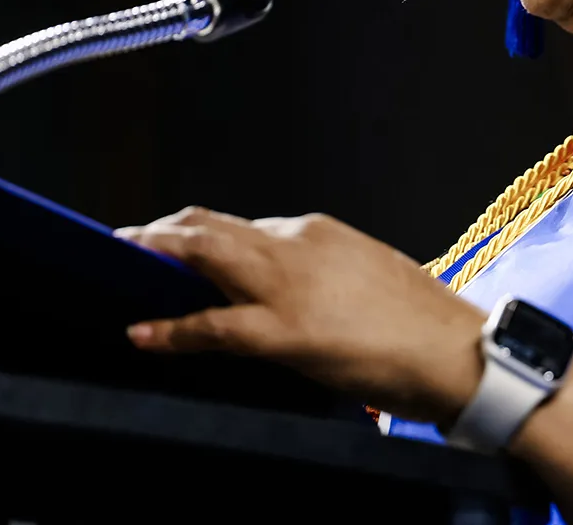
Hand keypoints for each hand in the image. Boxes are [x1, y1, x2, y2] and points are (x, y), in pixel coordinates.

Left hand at [115, 206, 485, 422]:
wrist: (451, 347)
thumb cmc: (420, 318)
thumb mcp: (366, 271)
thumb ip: (322, 268)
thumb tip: (291, 282)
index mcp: (317, 231)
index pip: (244, 226)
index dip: (202, 234)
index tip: (178, 242)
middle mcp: (296, 244)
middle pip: (211, 227)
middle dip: (163, 232)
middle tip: (127, 241)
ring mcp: (286, 285)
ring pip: (204, 256)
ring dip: (156, 256)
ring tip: (121, 260)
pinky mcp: (282, 330)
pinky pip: (212, 326)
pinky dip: (171, 329)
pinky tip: (143, 332)